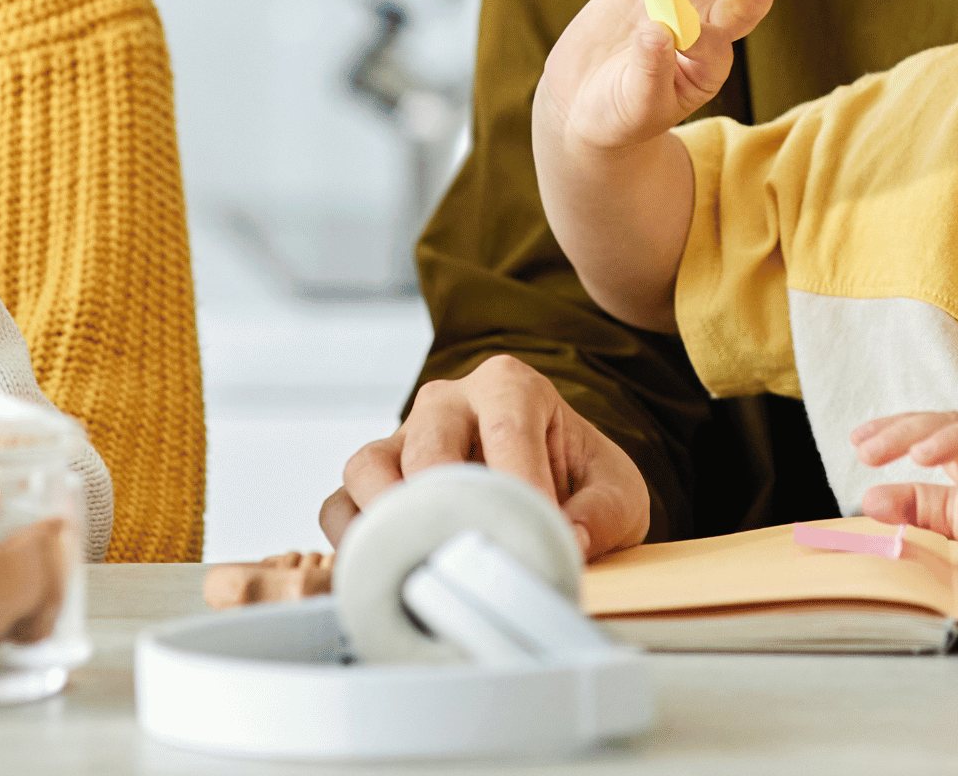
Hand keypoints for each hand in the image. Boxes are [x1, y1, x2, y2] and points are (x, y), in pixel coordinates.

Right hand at [321, 355, 650, 561]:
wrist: (553, 483)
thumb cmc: (578, 478)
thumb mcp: (617, 490)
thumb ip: (602, 513)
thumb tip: (568, 542)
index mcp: (510, 386)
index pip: (506, 429)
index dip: (519, 487)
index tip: (537, 535)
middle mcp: (448, 402)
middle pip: (428, 443)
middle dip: (449, 504)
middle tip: (475, 555)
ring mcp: (403, 438)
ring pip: (368, 466)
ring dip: (388, 520)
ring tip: (423, 563)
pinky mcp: (374, 482)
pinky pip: (340, 505)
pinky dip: (353, 541)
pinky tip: (388, 571)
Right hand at [538, 0, 779, 154]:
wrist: (583, 98)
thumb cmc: (617, 113)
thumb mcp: (636, 102)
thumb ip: (649, 69)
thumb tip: (658, 30)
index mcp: (707, 69)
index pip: (715, 46)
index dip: (699, 36)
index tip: (669, 36)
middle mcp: (703, 33)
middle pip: (739, 7)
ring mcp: (681, 4)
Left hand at [851, 412, 957, 592]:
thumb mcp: (957, 518)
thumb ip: (917, 506)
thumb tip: (867, 499)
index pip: (930, 427)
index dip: (894, 428)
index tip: (857, 440)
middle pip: (954, 423)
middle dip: (910, 431)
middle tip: (869, 449)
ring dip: (954, 441)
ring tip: (919, 454)